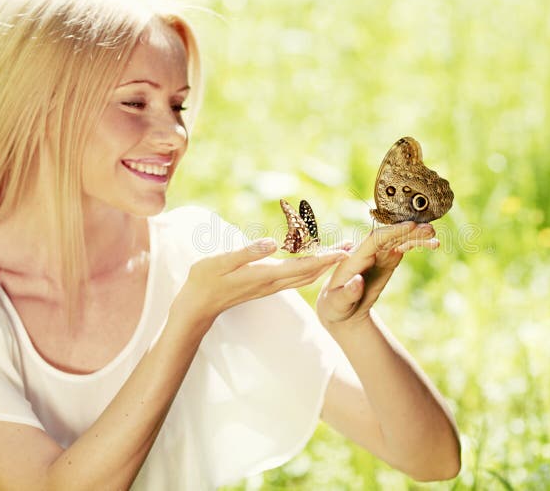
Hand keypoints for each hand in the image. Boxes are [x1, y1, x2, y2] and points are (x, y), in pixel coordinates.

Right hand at [172, 238, 347, 328]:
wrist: (197, 306)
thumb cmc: (204, 280)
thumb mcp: (220, 262)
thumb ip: (246, 252)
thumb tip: (272, 242)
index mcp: (265, 274)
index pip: (303, 266)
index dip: (326, 259)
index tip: (345, 251)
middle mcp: (272, 282)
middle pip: (311, 273)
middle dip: (332, 261)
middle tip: (352, 247)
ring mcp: (270, 286)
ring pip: (305, 277)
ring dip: (324, 265)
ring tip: (339, 252)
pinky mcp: (266, 285)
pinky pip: (296, 278)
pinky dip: (311, 269)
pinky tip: (314, 261)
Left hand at [316, 221, 438, 326]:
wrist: (342, 308)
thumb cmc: (336, 305)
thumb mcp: (338, 303)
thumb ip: (347, 293)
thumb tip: (357, 282)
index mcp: (355, 258)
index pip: (374, 239)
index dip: (392, 232)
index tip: (410, 226)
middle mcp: (367, 252)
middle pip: (390, 236)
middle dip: (409, 231)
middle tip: (429, 229)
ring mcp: (378, 254)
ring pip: (399, 240)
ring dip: (416, 236)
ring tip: (435, 236)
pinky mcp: (387, 260)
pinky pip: (403, 248)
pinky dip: (417, 245)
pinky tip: (432, 244)